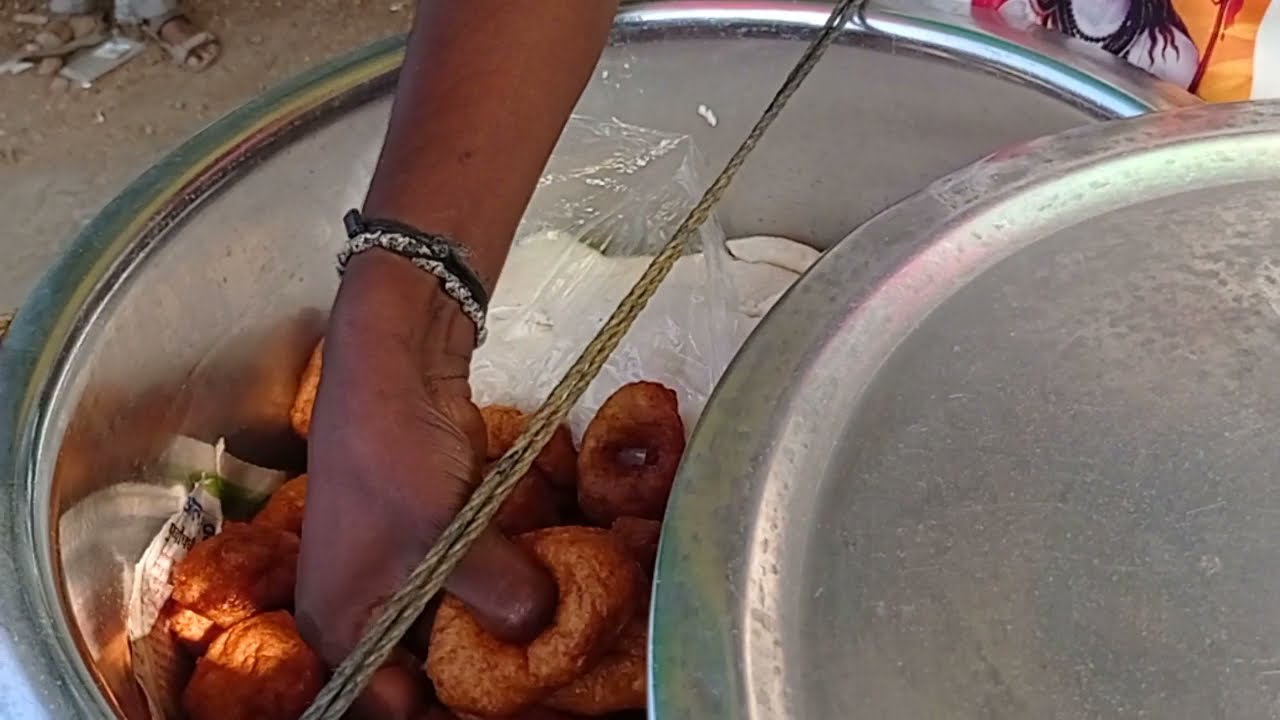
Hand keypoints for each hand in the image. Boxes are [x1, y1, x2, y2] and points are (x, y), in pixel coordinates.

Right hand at [295, 251, 556, 718]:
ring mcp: (404, 576)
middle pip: (423, 675)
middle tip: (543, 688)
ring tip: (556, 652)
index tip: (513, 713)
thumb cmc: (392, 457)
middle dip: (479, 682)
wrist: (394, 368)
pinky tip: (549, 604)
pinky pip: (473, 589)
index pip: (389, 710)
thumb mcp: (443, 534)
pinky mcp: (441, 543)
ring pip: (455, 631)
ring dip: (498, 637)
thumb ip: (496, 593)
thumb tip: (542, 627)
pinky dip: (505, 596)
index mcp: (342, 628)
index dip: (444, 718)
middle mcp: (366, 612)